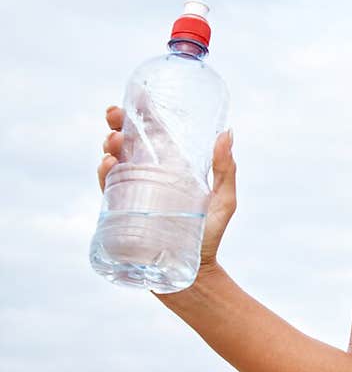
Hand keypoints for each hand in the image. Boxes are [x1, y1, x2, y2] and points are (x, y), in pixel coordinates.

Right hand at [98, 104, 236, 274]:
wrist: (193, 275)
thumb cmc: (210, 237)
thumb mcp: (224, 200)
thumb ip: (226, 169)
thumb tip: (227, 132)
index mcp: (172, 168)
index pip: (154, 135)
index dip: (142, 114)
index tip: (136, 97)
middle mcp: (149, 177)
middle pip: (128, 143)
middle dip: (116, 125)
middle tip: (114, 116)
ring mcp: (133, 194)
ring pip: (114, 162)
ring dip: (109, 146)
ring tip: (114, 142)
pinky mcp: (121, 214)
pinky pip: (106, 189)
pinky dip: (103, 174)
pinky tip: (108, 164)